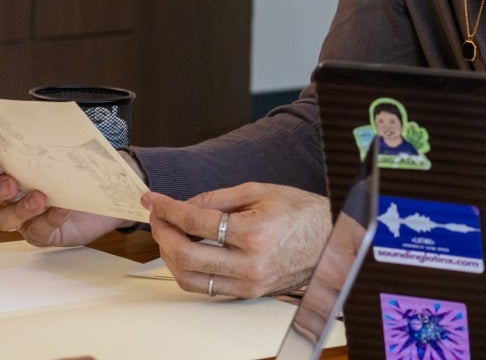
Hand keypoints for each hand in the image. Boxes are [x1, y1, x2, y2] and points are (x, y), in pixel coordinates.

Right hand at [0, 153, 130, 245]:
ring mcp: (24, 217)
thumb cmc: (84, 170)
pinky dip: (49, 219)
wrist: (110, 196)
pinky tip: (63, 209)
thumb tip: (64, 126)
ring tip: (40, 198)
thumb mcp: (75, 152)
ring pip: (4, 218)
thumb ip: (64, 141)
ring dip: (20, 209)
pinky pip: (38, 231)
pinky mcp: (43, 234)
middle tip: (9, 185)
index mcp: (14, 169)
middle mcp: (12, 194)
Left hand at [144, 183, 329, 298]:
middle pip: (184, 255)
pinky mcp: (249, 294)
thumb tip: (185, 205)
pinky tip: (186, 251)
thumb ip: (218, 198)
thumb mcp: (261, 191)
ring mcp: (248, 284)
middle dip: (161, 233)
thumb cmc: (303, 213)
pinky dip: (189, 270)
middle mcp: (250, 264)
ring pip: (189, 278)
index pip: (195, 221)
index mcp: (254, 233)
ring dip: (169, 255)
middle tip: (156, 216)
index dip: (168, 208)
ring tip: (168, 234)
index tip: (153, 199)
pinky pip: (206, 287)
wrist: (331, 240)